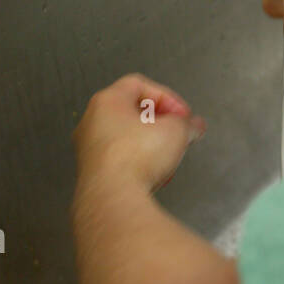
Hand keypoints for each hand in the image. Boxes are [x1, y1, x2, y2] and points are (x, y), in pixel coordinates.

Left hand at [72, 74, 206, 195]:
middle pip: (131, 112)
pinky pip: (120, 161)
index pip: (138, 85)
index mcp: (106, 101)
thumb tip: (193, 126)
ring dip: (150, 144)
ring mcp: (89, 149)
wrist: (114, 198)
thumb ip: (187, 124)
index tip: (181, 114)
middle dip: (160, 122)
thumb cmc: (134, 158)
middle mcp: (91, 122)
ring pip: (125, 138)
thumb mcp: (176, 132)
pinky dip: (138, 163)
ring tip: (168, 156)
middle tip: (177, 132)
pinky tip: (154, 175)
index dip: (166, 98)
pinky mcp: (93, 173)